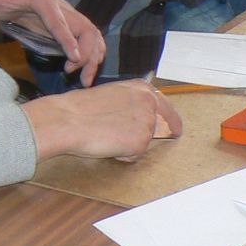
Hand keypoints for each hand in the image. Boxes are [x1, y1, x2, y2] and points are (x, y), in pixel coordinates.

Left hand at [0, 0, 106, 85]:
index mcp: (43, 0)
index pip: (60, 21)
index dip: (69, 40)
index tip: (73, 60)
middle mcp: (61, 6)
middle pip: (86, 28)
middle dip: (87, 53)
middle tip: (76, 75)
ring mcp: (67, 15)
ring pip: (92, 34)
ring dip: (94, 56)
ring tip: (84, 80)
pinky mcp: (68, 25)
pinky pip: (88, 37)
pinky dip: (92, 53)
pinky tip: (84, 71)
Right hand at [23, 80, 183, 161]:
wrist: (68, 119)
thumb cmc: (81, 108)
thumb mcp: (111, 95)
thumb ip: (130, 103)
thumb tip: (136, 118)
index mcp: (141, 88)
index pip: (165, 106)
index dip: (171, 120)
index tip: (176, 129)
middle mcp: (149, 103)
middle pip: (156, 127)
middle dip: (143, 136)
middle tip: (124, 138)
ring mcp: (147, 123)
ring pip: (143, 143)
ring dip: (128, 145)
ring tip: (106, 136)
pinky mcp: (141, 142)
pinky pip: (134, 156)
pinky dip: (122, 156)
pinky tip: (107, 145)